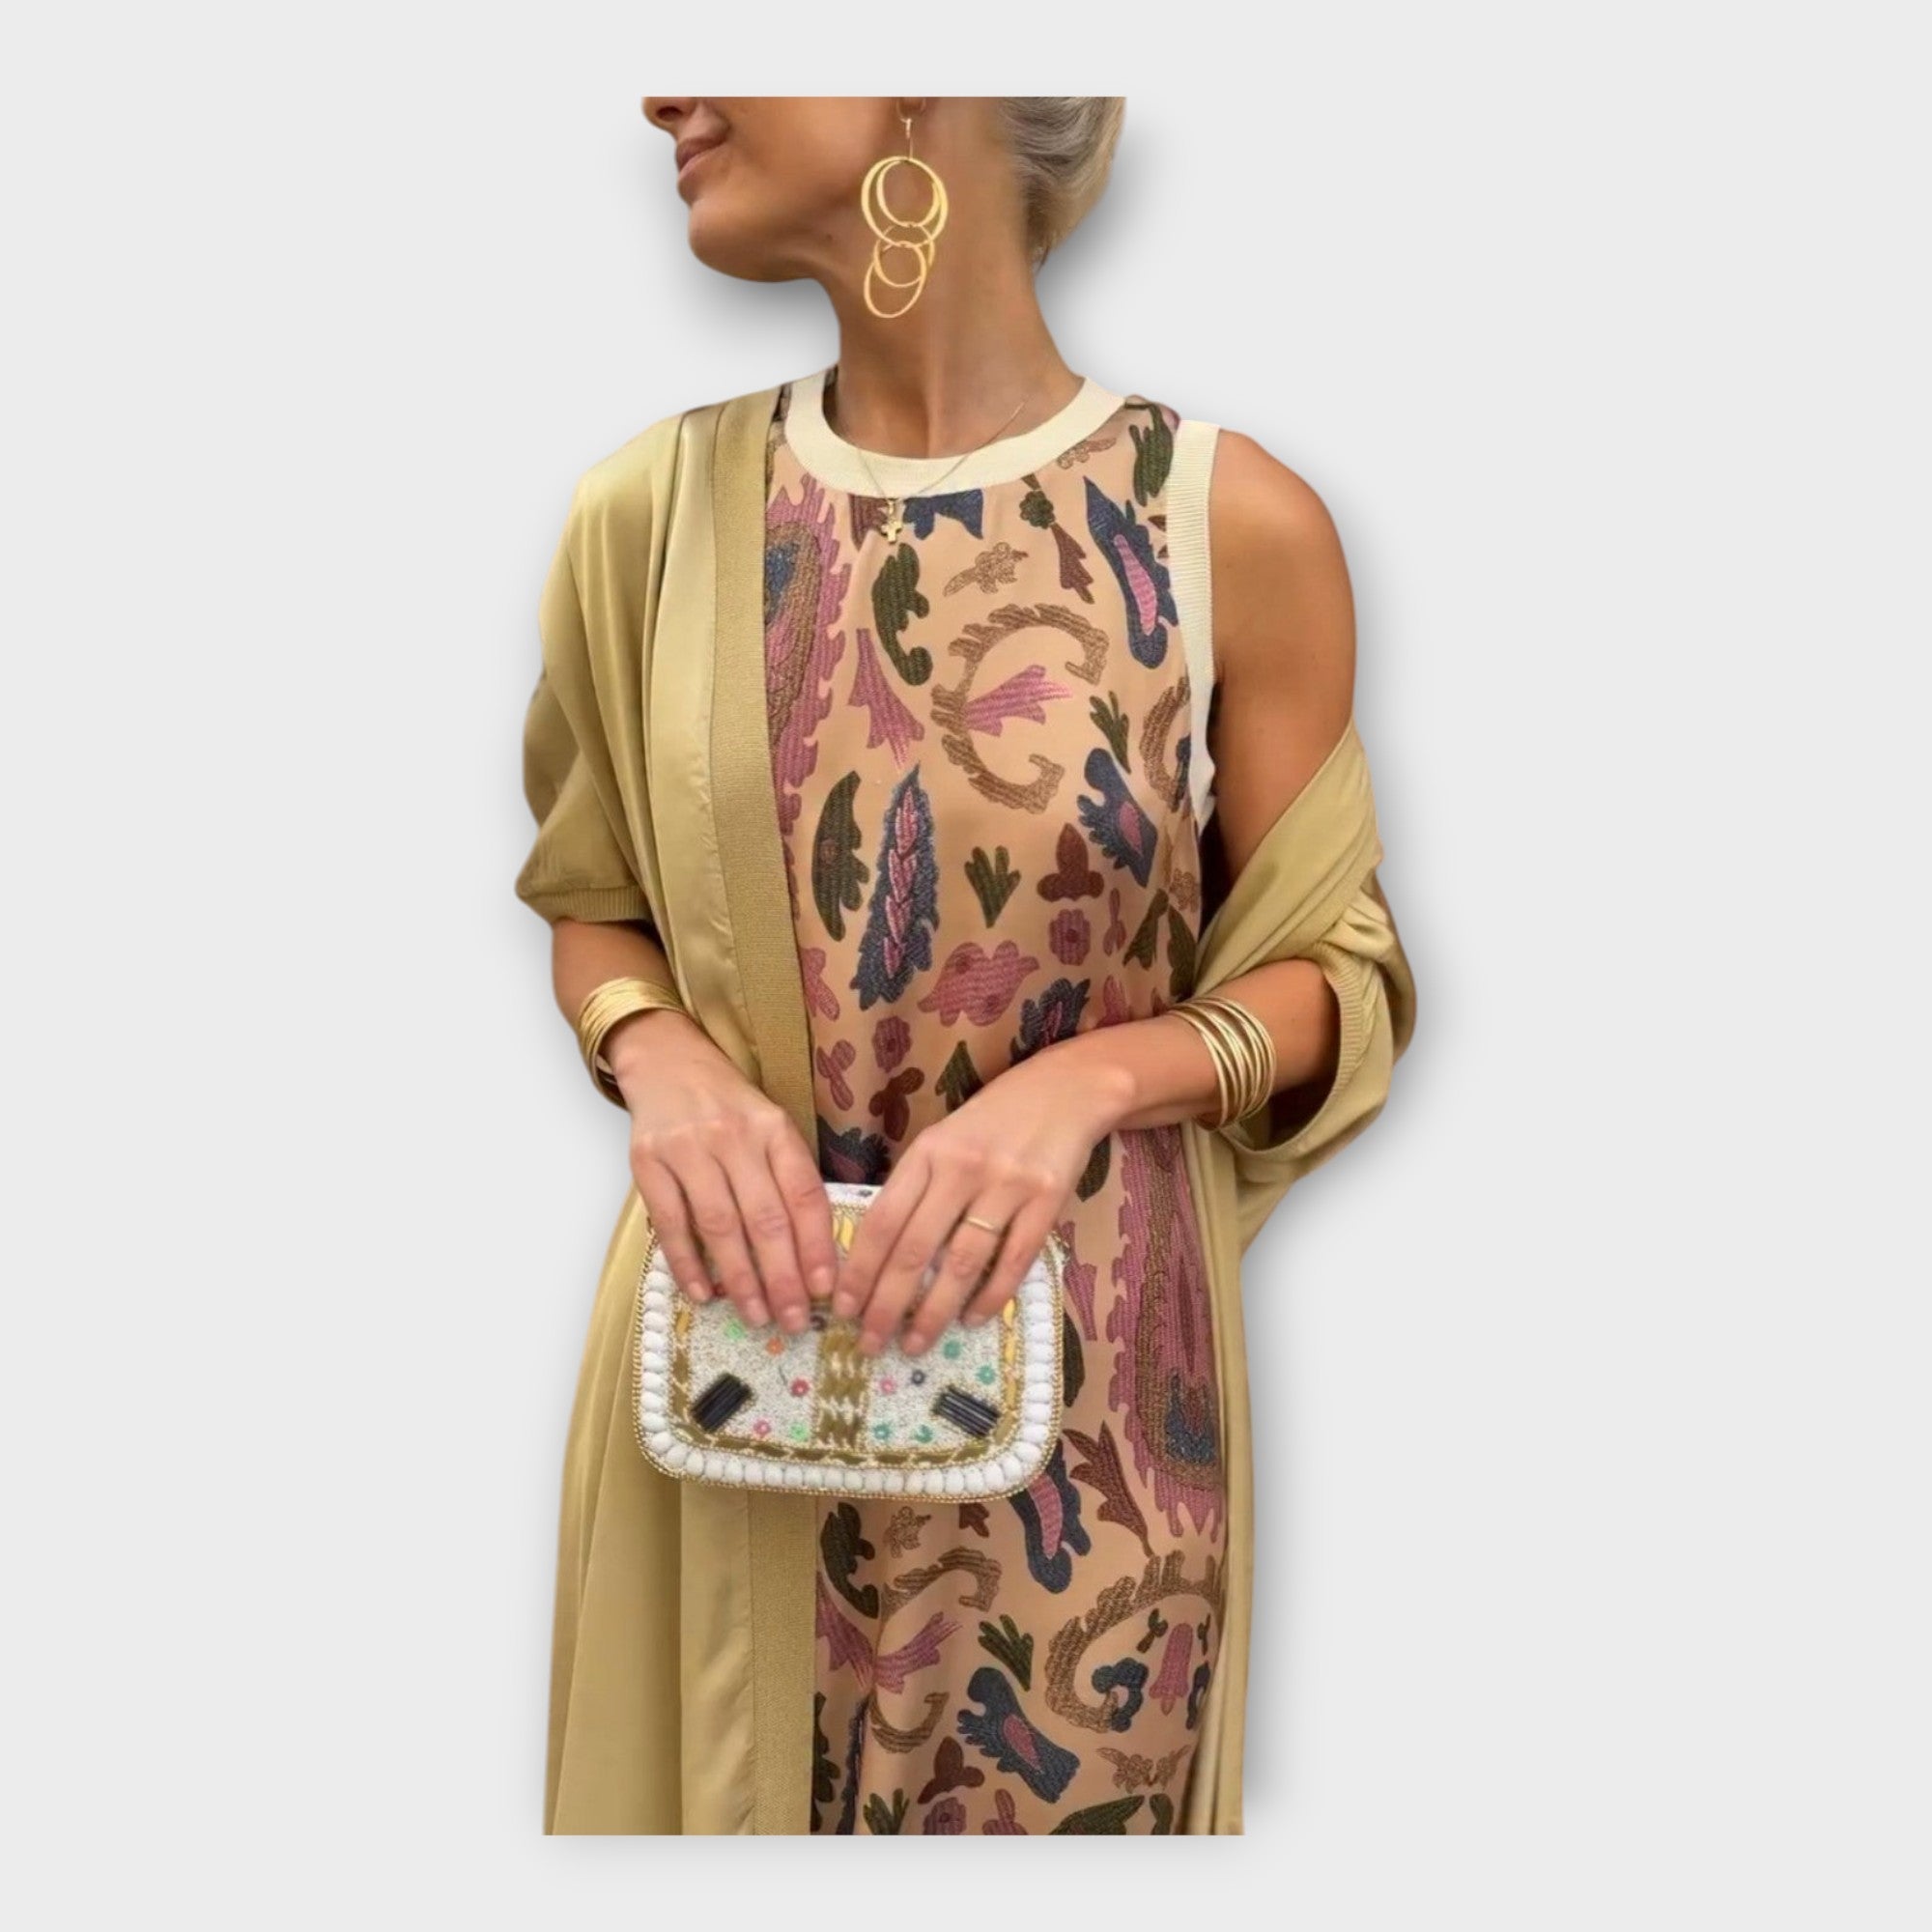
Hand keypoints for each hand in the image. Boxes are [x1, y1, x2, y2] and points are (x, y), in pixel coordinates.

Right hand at [607, 1008, 837, 1333]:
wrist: (667, 1063)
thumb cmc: (728, 1107)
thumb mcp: (770, 1127)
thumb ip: (789, 1178)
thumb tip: (812, 1255)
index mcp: (774, 1128)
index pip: (804, 1194)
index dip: (817, 1245)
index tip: (826, 1289)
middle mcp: (734, 1136)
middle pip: (765, 1218)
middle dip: (783, 1276)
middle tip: (794, 1319)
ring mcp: (688, 1149)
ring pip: (720, 1225)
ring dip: (740, 1278)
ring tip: (756, 1315)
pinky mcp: (648, 1163)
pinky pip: (671, 1223)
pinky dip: (687, 1263)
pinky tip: (704, 1293)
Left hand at [830, 1046, 1131, 1355]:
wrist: (1063, 1092)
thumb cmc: (993, 1120)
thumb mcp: (942, 1139)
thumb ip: (915, 1186)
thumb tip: (878, 1253)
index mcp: (927, 1152)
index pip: (882, 1220)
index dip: (860, 1270)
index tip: (843, 1308)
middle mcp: (962, 1168)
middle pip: (915, 1249)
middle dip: (887, 1304)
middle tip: (871, 1343)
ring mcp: (1007, 1185)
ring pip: (963, 1262)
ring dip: (935, 1311)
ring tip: (915, 1342)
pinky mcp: (1047, 1200)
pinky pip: (1014, 1260)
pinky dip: (992, 1296)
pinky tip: (972, 1319)